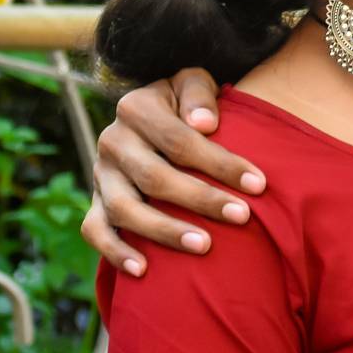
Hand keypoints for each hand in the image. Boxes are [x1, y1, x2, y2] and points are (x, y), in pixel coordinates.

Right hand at [81, 68, 266, 273]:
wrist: (152, 112)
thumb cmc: (185, 102)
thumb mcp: (193, 82)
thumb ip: (199, 95)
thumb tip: (203, 124)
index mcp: (136, 107)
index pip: (180, 141)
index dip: (220, 164)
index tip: (257, 185)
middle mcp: (112, 140)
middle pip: (155, 177)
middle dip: (202, 200)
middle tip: (241, 216)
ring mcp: (100, 174)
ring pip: (125, 209)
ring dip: (165, 231)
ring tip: (204, 245)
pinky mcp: (94, 201)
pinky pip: (95, 230)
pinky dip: (115, 252)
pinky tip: (144, 270)